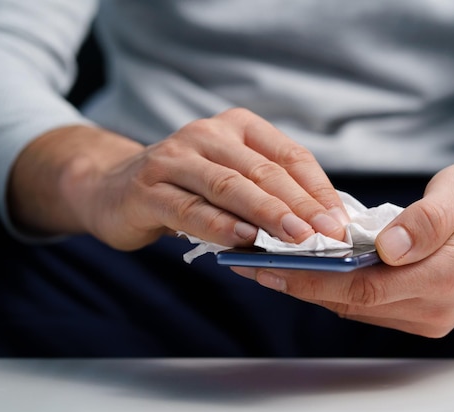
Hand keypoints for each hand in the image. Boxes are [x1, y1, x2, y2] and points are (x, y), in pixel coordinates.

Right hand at [9, 108, 348, 249]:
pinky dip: (219, 226)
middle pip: (263, 171)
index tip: (339, 220)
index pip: (289, 156)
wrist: (113, 187)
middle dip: (301, 205)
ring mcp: (174, 160)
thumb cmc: (188, 187)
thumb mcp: (232, 178)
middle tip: (328, 233)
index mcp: (237, 127)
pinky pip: (190, 209)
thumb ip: (269, 192)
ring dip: (267, 214)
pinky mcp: (147, 190)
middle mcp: (206, 135)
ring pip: (230, 187)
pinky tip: (243, 241)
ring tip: (297, 237)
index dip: (318, 189)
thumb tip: (320, 223)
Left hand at [233, 141, 453, 336]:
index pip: (361, 287)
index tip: (265, 267)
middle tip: (251, 264)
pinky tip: (315, 270)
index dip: (309, 280)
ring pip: (357, 305)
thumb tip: (388, 245)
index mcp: (445, 277)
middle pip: (351, 301)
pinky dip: (338, 288)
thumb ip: (427, 220)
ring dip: (313, 287)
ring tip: (271, 265)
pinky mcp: (425, 309)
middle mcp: (435, 307)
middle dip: (298, 284)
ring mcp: (430, 314)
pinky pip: (370, 302)